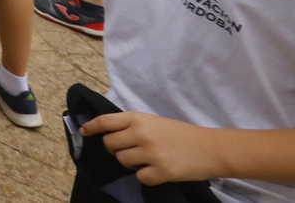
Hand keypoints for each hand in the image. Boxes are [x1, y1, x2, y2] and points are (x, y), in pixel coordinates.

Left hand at [82, 111, 217, 184]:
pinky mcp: (161, 171)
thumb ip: (132, 126)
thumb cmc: (180, 134)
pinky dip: (145, 176)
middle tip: (127, 150)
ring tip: (146, 159)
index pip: (105, 121)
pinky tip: (156, 170)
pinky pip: (139, 177)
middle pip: (109, 144)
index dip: (91, 127)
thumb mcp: (154, 122)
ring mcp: (151, 153)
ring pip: (122, 161)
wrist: (210, 148)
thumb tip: (108, 133)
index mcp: (138, 118)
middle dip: (114, 149)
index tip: (84, 132)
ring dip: (130, 162)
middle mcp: (141, 133)